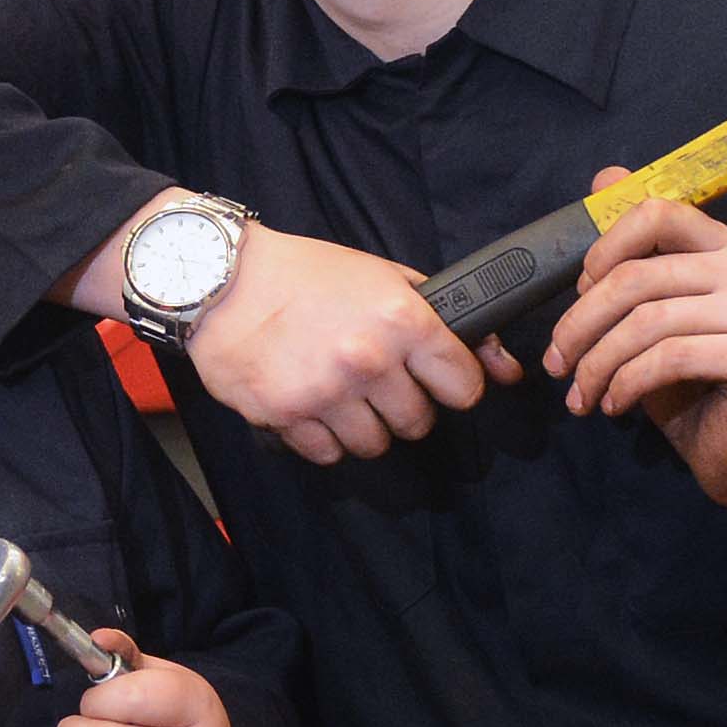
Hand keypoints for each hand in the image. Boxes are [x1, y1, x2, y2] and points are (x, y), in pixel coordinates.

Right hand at [175, 223, 516, 462]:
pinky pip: (327, 453)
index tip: (437, 381)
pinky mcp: (286, 415)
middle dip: (403, 407)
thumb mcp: (384, 278)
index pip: (463, 386)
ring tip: (340, 394)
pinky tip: (309, 403)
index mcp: (402, 320)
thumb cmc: (306, 273)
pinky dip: (322, 437)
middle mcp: (368, 360)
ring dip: (363, 426)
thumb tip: (506, 366)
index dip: (453, 385)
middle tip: (377, 383)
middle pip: (418, 423)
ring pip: (374, 445)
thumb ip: (444, 318)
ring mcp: (326, 392)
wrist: (221, 278)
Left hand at [545, 175, 726, 541]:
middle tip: (558, 364)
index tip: (578, 293)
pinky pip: (668, 358)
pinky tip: (613, 406)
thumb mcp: (650, 315)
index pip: (656, 212)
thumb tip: (604, 176)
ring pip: (646, 322)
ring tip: (582, 396)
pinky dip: (626, 384)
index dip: (603, 248)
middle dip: (580, 325)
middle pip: (637, 276)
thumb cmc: (690, 383)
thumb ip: (632, 254)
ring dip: (597, 365)